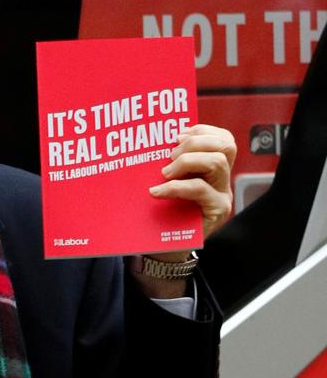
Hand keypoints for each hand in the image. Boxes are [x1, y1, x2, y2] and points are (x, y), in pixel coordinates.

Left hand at [151, 124, 235, 238]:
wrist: (166, 247)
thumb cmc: (162, 210)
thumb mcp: (167, 180)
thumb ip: (169, 162)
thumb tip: (152, 140)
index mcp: (213, 168)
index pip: (223, 139)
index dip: (202, 130)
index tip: (177, 135)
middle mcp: (222, 179)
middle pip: (225, 145)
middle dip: (195, 142)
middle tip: (170, 155)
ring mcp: (222, 194)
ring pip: (217, 162)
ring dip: (186, 161)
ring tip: (164, 173)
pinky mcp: (216, 210)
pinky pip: (200, 189)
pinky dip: (175, 186)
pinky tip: (157, 191)